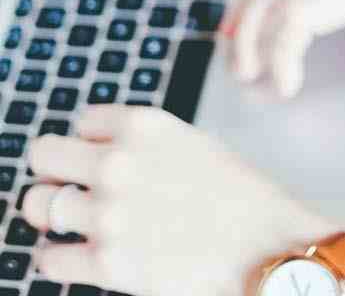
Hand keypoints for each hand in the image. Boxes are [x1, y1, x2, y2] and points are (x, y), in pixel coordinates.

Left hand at [23, 106, 334, 295]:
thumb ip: (141, 143)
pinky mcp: (106, 263)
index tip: (103, 158)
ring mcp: (108, 213)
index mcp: (144, 125)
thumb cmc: (235, 193)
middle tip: (70, 185)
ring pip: (38, 205)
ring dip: (54, 212)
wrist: (265, 243)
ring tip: (75, 220)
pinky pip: (50, 257)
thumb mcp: (189, 143)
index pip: (82, 121)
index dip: (93, 142)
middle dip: (56, 170)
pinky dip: (61, 256)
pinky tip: (85, 253)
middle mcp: (118, 162)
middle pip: (43, 154)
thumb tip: (95, 153)